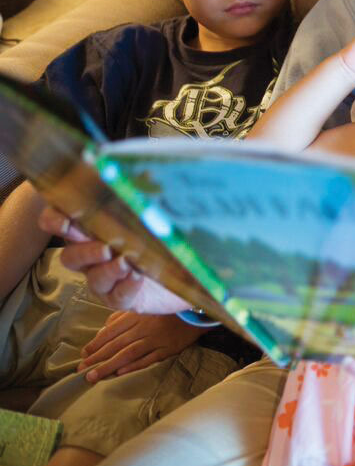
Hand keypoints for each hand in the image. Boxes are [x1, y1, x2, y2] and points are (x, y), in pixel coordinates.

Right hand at [40, 205, 189, 313]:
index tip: (65, 219)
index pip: (60, 222)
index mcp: (93, 229)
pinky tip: (137, 276)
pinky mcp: (123, 297)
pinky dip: (126, 286)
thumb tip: (147, 168)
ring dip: (107, 269)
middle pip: (70, 256)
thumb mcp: (156, 207)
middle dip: (83, 250)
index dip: (55, 221)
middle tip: (104, 246)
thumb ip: (144, 190)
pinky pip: (116, 296)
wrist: (189, 268)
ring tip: (125, 261)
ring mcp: (105, 279)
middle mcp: (92, 255)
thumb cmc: (164, 232)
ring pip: (92, 277)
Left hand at [78, 311, 207, 381]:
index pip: (111, 332)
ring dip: (109, 366)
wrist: (195, 313)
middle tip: (82, 370)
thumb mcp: (142, 308)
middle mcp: (143, 328)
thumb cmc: (164, 311)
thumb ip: (122, 318)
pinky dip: (133, 366)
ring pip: (128, 354)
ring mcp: (156, 340)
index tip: (83, 355)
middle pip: (116, 344)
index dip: (95, 344)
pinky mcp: (167, 350)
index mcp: (136, 316)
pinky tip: (120, 372)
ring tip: (94, 376)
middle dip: (97, 358)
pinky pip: (148, 359)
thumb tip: (102, 331)